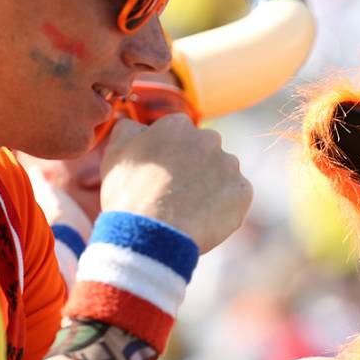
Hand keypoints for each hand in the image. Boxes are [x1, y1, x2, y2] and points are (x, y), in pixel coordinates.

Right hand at [100, 115, 252, 252]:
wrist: (152, 235)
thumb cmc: (129, 195)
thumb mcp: (116, 154)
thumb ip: (129, 130)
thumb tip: (136, 124)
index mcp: (177, 125)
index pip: (179, 133)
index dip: (171, 154)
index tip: (163, 174)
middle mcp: (209, 139)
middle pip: (205, 151)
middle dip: (195, 167)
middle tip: (177, 193)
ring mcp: (230, 165)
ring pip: (223, 173)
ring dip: (212, 186)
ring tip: (189, 210)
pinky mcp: (243, 191)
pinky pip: (236, 197)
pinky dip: (224, 207)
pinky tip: (204, 219)